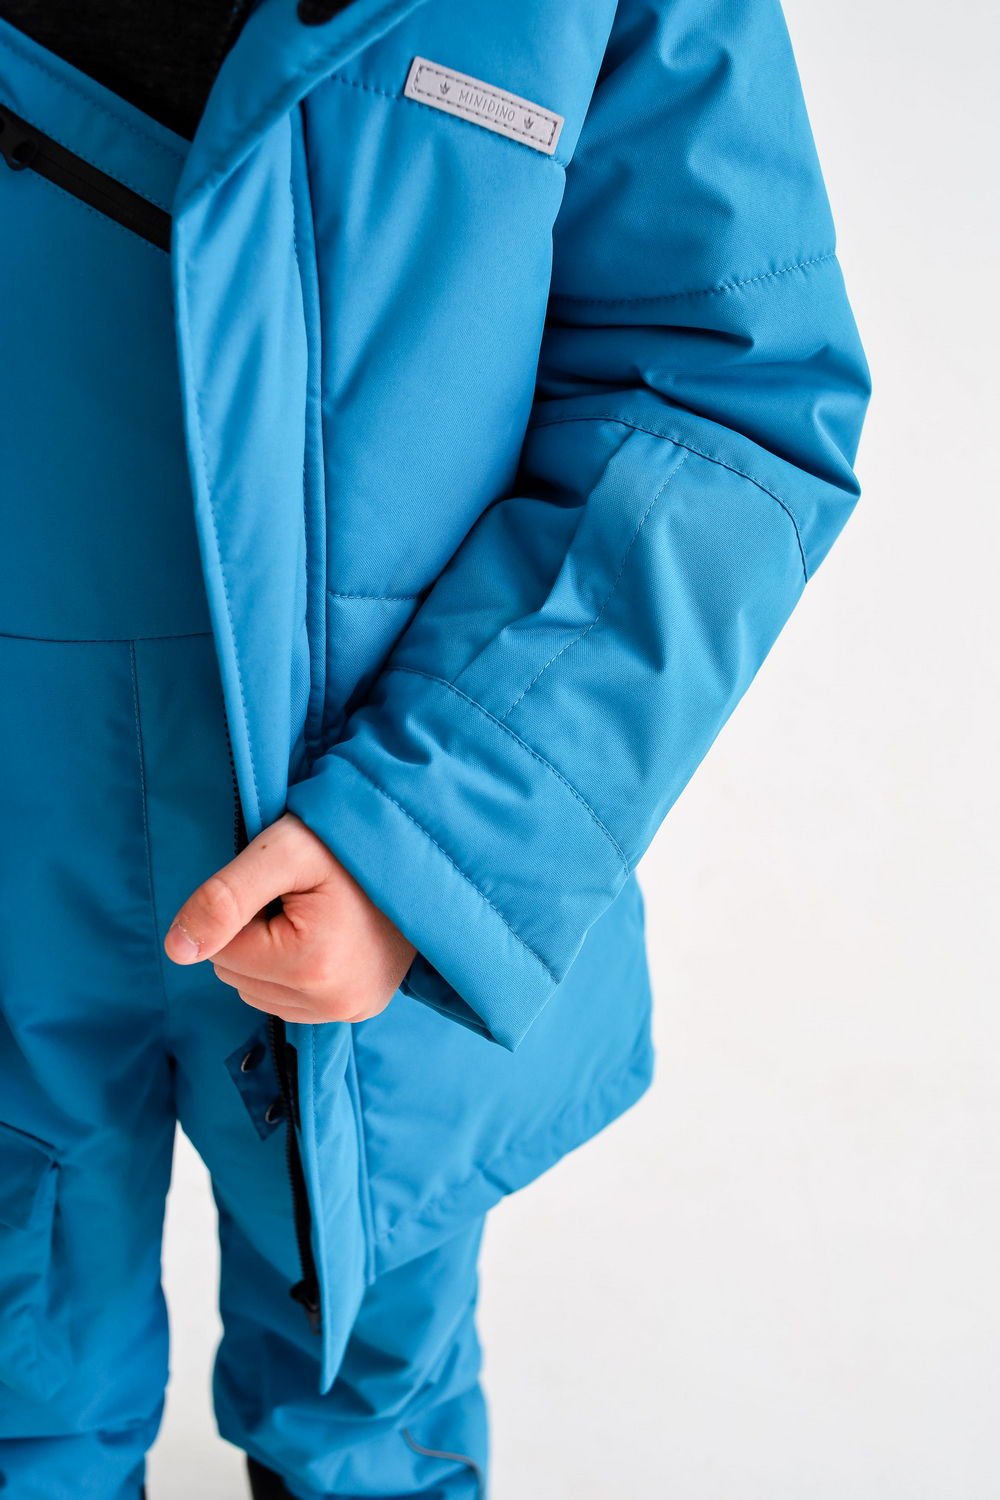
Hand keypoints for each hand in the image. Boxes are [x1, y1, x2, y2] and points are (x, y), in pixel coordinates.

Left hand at [164, 812, 414, 1023]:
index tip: (282, 885)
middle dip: (253, 934)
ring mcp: (349, 1011)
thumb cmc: (347, 841)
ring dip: (271, 954)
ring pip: (258, 991)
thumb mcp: (282, 850)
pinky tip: (324, 937)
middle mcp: (332, 1003)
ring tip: (314, 915)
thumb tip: (176, 950)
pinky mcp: (360, 1010)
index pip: (221, 950)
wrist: (419, 850)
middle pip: (237, 975)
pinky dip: (293, 970)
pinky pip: (290, 1000)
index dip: (241, 909)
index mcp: (311, 965)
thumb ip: (224, 896)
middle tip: (300, 897)